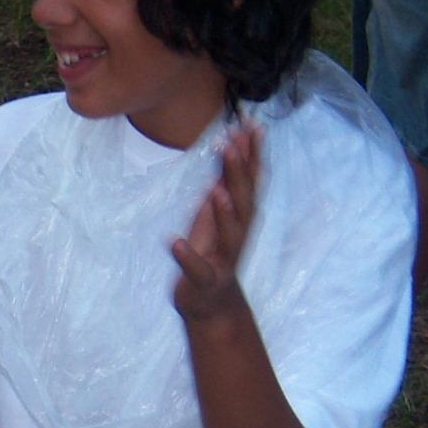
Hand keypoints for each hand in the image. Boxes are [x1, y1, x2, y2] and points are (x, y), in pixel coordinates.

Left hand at [171, 124, 261, 324]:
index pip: (250, 180)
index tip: (251, 123)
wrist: (212, 304)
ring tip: (217, 191)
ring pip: (229, 234)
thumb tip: (232, 146)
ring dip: (224, 213)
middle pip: (242, 200)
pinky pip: (198, 268)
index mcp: (239, 216)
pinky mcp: (205, 279)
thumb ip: (225, 183)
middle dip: (238, 173)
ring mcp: (224, 258)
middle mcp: (237, 234)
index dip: (252, 153)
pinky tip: (176, 243)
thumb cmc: (213, 253)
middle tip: (231, 143)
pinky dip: (187, 256)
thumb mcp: (217, 213)